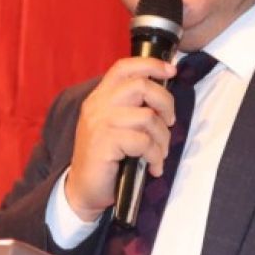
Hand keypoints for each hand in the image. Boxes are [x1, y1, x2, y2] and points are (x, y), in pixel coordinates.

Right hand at [65, 57, 175, 220]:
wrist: (83, 189)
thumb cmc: (106, 159)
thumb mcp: (115, 126)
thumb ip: (131, 109)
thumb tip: (163, 100)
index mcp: (100, 97)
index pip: (124, 67)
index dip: (151, 65)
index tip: (171, 71)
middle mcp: (97, 105)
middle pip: (141, 85)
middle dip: (165, 103)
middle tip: (169, 122)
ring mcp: (100, 123)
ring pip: (147, 117)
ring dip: (162, 138)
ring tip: (160, 153)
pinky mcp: (105, 143)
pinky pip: (143, 142)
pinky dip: (155, 156)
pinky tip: (154, 167)